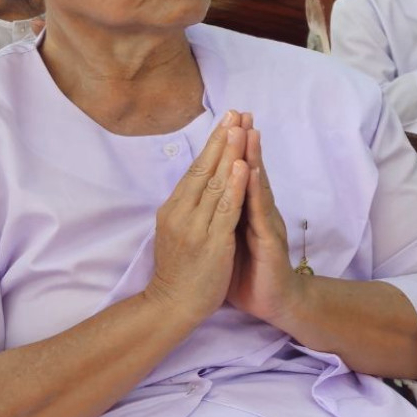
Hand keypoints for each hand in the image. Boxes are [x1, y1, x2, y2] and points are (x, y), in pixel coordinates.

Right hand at [140, 116, 246, 325]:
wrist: (173, 305)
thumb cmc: (181, 269)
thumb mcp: (179, 231)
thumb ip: (189, 207)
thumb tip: (200, 183)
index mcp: (174, 208)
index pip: (195, 169)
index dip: (213, 144)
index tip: (227, 120)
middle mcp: (181, 212)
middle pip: (204, 168)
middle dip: (222, 139)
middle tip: (236, 112)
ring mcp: (196, 226)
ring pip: (215, 183)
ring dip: (229, 154)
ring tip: (241, 128)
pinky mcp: (212, 241)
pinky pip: (225, 209)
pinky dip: (235, 186)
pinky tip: (243, 167)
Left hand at [224, 117, 305, 329]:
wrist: (276, 303)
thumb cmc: (250, 273)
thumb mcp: (228, 241)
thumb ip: (222, 218)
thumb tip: (205, 200)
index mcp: (243, 212)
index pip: (236, 176)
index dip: (231, 150)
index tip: (227, 122)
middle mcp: (258, 212)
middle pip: (249, 172)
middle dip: (244, 143)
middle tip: (241, 113)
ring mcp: (266, 224)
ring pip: (257, 186)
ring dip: (253, 158)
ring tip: (249, 132)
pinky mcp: (270, 240)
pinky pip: (260, 212)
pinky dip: (255, 190)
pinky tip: (251, 172)